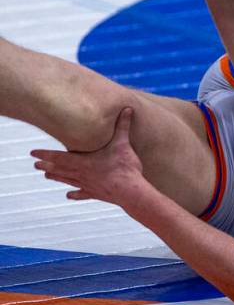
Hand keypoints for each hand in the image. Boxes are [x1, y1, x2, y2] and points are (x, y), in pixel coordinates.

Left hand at [31, 108, 148, 207]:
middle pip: (60, 169)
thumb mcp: (123, 143)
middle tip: (36, 165)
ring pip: (68, 180)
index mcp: (83, 161)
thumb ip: (122, 126)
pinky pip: (82, 194)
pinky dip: (75, 195)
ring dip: (57, 178)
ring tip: (47, 176)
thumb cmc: (125, 166)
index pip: (59, 157)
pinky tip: (69, 195)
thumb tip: (127, 108)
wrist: (130, 190)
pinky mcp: (96, 194)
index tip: (33, 153)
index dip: (45, 154)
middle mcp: (81, 174)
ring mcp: (88, 185)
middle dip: (47, 166)